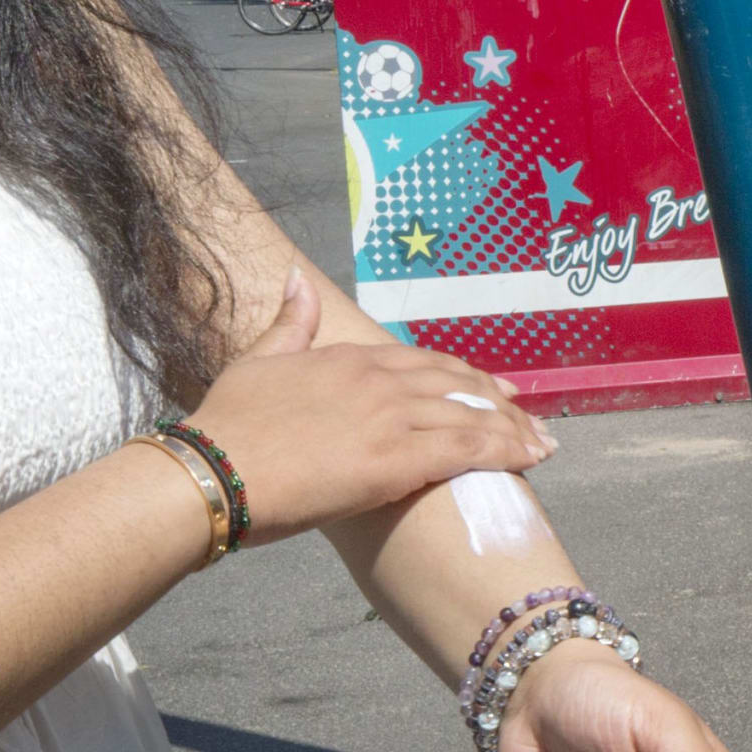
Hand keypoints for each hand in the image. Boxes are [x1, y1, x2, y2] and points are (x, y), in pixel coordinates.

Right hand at [181, 267, 553, 542]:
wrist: (208, 473)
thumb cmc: (225, 430)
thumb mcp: (257, 362)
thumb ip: (289, 324)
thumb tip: (300, 279)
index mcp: (348, 358)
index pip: (423, 363)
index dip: (463, 376)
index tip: (493, 389)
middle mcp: (377, 380)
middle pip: (457, 385)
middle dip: (499, 403)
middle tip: (531, 419)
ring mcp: (389, 416)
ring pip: (471, 415)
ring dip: (514, 430)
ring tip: (543, 445)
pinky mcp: (396, 458)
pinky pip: (467, 449)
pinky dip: (506, 451)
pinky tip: (531, 459)